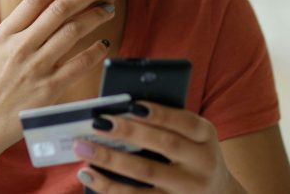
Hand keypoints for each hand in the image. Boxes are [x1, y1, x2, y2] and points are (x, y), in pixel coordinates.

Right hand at [0, 0, 116, 154]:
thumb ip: (20, 27)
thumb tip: (49, 1)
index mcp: (5, 33)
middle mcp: (19, 47)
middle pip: (59, 9)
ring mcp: (34, 68)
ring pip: (72, 31)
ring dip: (95, 16)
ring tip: (108, 8)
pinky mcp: (48, 89)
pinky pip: (79, 64)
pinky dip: (95, 50)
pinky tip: (105, 43)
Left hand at [74, 102, 242, 192]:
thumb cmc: (192, 154)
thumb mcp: (192, 136)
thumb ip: (167, 123)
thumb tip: (120, 108)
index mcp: (206, 136)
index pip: (184, 121)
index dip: (160, 113)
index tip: (132, 104)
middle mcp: (202, 163)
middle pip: (164, 145)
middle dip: (128, 133)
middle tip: (97, 123)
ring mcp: (188, 189)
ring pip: (147, 174)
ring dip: (111, 161)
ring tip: (83, 150)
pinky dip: (110, 187)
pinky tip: (89, 176)